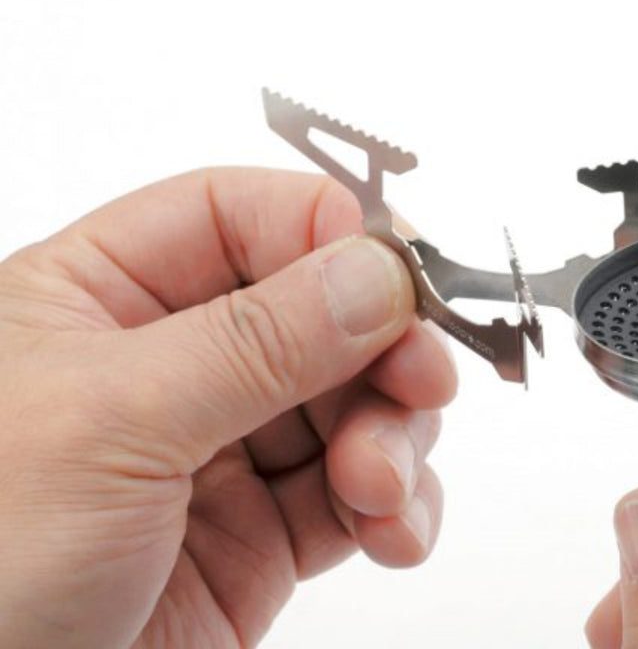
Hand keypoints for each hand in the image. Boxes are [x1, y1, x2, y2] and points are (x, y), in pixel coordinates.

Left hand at [0, 168, 455, 648]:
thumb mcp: (111, 426)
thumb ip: (257, 342)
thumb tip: (376, 272)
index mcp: (99, 297)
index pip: (236, 215)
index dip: (325, 231)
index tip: (393, 276)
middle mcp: (163, 363)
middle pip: (317, 308)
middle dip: (382, 348)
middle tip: (422, 383)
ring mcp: (215, 451)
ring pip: (352, 400)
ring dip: (395, 435)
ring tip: (382, 488)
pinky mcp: (253, 538)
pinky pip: (354, 494)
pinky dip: (395, 506)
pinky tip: (393, 530)